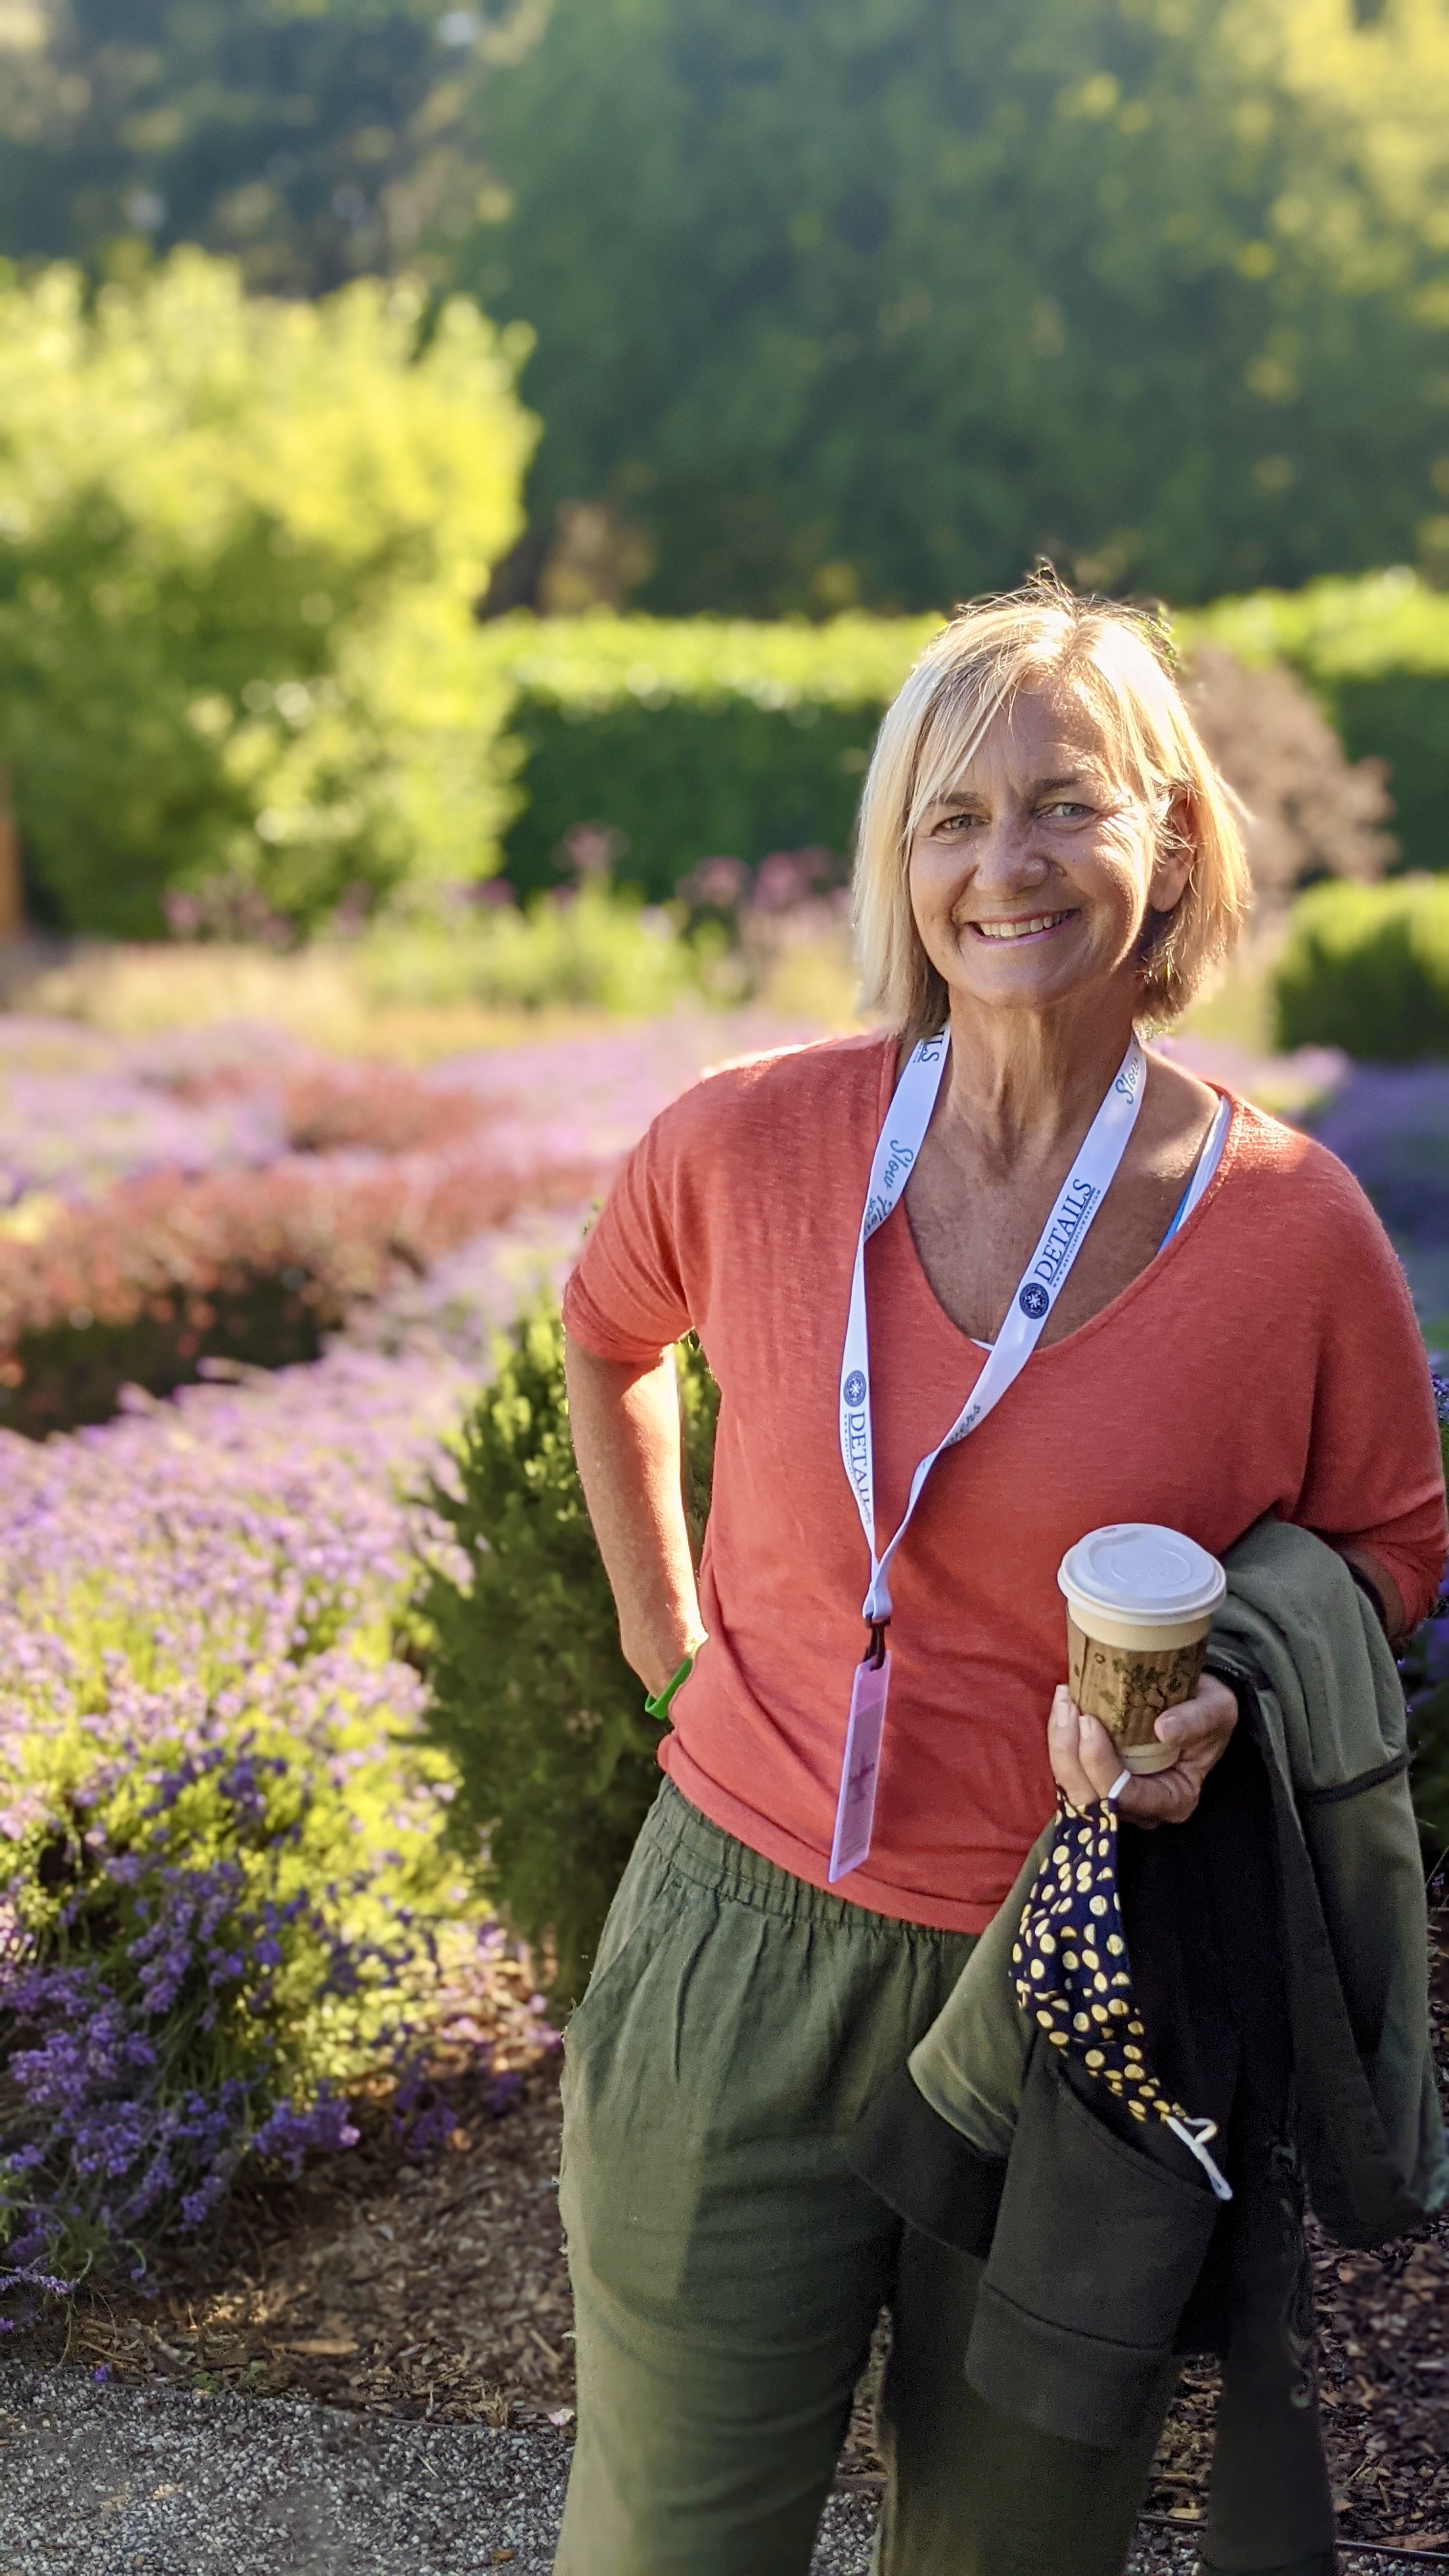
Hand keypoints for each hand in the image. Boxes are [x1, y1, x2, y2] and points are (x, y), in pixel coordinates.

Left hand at [1047, 1674, 1238, 1828]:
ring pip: (1074, 1786)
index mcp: (1174, 1799)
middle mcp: (1140, 1808)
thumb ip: (1196, 1721)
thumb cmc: (1210, 1711)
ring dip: (1060, 1744)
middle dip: (1070, 1755)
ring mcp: (1115, 1795)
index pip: (1128, 1798)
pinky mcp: (1098, 1778)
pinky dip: (1060, 1738)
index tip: (1091, 1722)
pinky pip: (1070, 1769)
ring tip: (1064, 1700)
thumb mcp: (1217, 1710)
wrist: (1199, 1704)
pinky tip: (1063, 1705)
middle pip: (1091, 1799)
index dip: (1102, 1766)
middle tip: (1070, 1707)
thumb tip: (1164, 1729)